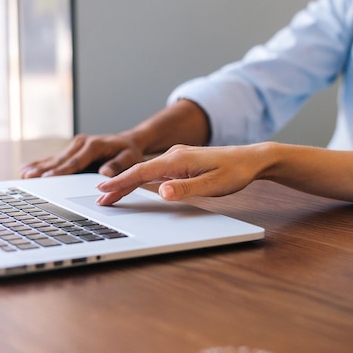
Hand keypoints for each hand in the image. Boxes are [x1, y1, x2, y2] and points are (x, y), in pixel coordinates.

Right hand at [21, 134, 144, 177]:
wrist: (127, 142)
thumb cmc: (129, 152)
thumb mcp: (130, 159)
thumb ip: (118, 166)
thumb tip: (104, 173)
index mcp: (94, 146)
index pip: (75, 162)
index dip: (61, 171)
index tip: (48, 178)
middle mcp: (82, 143)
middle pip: (60, 160)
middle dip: (44, 170)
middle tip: (29, 178)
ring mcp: (75, 145)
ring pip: (55, 158)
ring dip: (39, 166)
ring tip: (23, 174)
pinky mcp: (72, 148)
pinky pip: (55, 158)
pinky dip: (42, 163)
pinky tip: (27, 168)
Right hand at [96, 144, 266, 205]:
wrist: (252, 159)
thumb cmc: (235, 171)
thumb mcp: (213, 185)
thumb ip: (186, 189)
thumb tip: (162, 192)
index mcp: (178, 159)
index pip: (142, 172)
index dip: (121, 181)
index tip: (103, 189)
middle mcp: (174, 154)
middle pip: (140, 171)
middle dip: (119, 184)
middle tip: (100, 198)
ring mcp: (178, 157)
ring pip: (147, 171)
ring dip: (129, 182)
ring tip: (112, 194)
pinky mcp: (183, 162)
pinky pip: (157, 171)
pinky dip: (142, 179)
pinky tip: (137, 185)